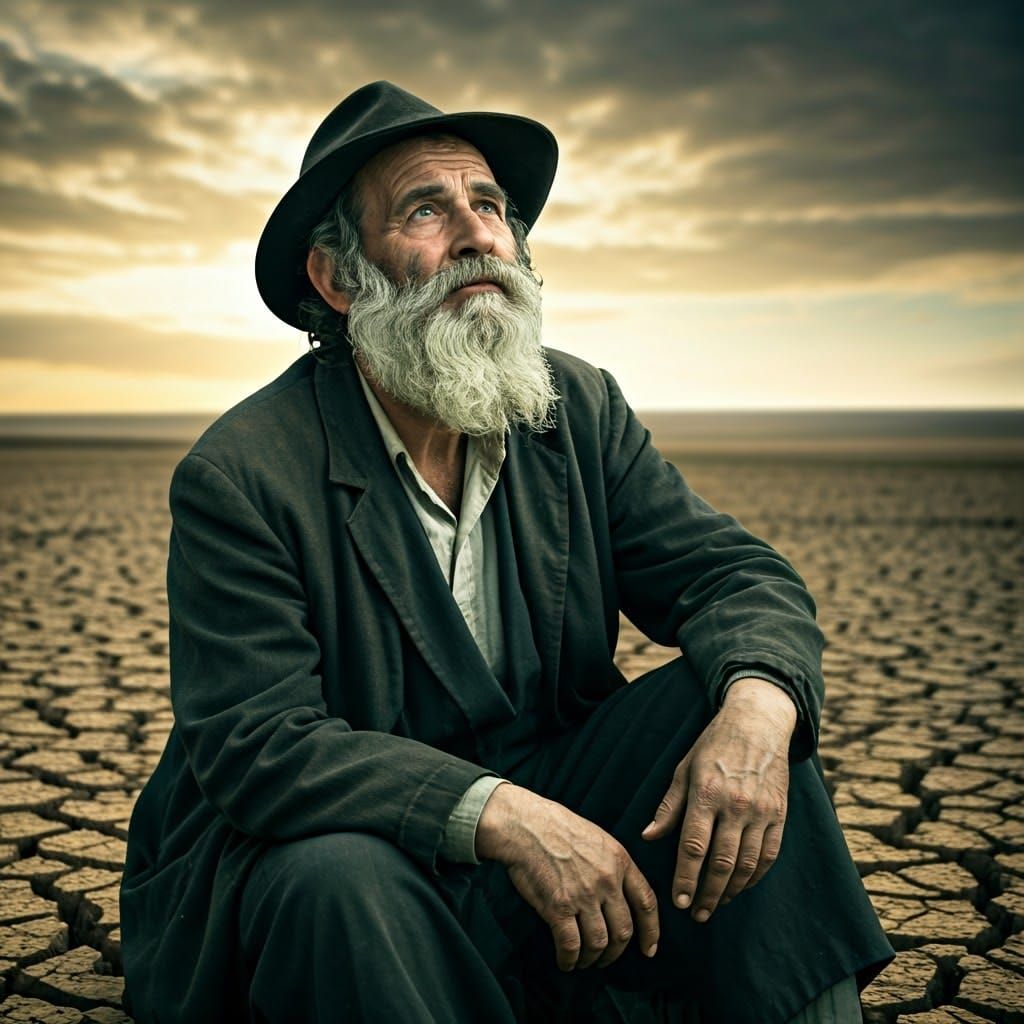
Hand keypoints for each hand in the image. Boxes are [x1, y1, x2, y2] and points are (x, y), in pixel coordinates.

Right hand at [476, 783, 659, 971]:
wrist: (525, 824)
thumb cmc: (556, 827)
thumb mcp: (597, 837)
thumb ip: (612, 865)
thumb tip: (619, 894)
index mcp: (619, 860)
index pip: (646, 902)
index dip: (651, 931)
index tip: (648, 949)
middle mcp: (606, 880)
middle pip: (623, 930)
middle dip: (616, 952)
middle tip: (606, 958)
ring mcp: (583, 894)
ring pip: (599, 943)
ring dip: (593, 959)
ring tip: (584, 961)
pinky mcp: (558, 906)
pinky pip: (571, 945)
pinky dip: (570, 960)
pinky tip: (566, 962)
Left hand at [642, 678, 795, 923]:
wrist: (758, 724)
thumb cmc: (714, 746)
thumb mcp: (684, 769)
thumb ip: (669, 806)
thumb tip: (648, 837)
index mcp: (706, 793)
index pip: (693, 846)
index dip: (685, 878)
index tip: (677, 901)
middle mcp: (735, 805)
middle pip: (721, 863)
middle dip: (707, 894)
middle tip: (696, 913)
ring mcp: (760, 812)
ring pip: (746, 864)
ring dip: (731, 891)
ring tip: (715, 906)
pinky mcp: (779, 815)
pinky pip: (769, 855)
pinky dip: (755, 877)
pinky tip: (741, 887)